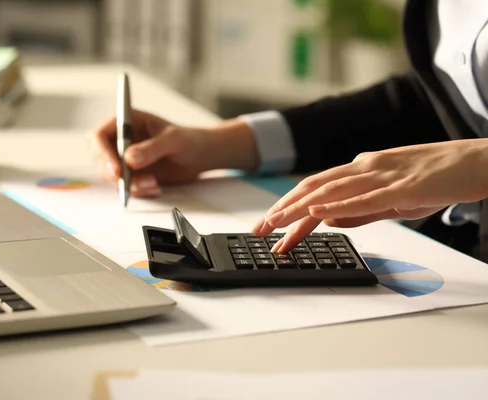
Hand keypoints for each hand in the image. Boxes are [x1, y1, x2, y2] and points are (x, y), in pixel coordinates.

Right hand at [87, 109, 259, 196]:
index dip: (103, 154)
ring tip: (153, 184)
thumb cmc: (188, 140)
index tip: (117, 171)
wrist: (200, 157)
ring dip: (129, 185)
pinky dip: (137, 191)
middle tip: (134, 184)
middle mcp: (120, 139)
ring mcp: (123, 157)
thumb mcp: (173, 141)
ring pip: (111, 176)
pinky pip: (124, 186)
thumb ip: (152, 148)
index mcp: (125, 121)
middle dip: (115, 175)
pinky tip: (155, 187)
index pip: (99, 135)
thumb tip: (129, 158)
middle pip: (100, 159)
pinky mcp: (131, 173)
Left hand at [252, 139, 487, 252]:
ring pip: (331, 190)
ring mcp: (383, 175)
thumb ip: (359, 210)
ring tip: (276, 223)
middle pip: (314, 187)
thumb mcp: (390, 199)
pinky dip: (339, 205)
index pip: (315, 188)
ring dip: (300, 208)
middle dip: (283, 209)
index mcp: (361, 169)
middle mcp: (365, 167)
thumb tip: (327, 221)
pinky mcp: (403, 187)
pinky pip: (365, 197)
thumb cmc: (437, 180)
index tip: (268, 225)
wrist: (478, 162)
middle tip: (260, 229)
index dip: (287, 206)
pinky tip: (317, 212)